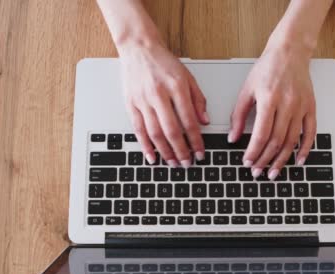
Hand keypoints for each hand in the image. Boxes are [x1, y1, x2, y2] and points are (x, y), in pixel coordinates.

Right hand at [120, 43, 207, 166]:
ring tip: (172, 163)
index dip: (196, 140)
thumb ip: (198, 100)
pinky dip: (145, 145)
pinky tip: (151, 156)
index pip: (189, 120)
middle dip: (181, 150)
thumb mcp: (188, 77)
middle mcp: (158, 94)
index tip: (200, 153)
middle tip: (187, 163)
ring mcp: (142, 100)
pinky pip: (138, 129)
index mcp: (176, 87)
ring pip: (154, 132)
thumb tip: (204, 122)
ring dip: (164, 151)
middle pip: (171, 130)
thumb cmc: (164, 63)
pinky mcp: (130, 104)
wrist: (139, 49)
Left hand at [229, 47, 315, 179]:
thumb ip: (238, 114)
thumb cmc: (267, 68)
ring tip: (273, 172)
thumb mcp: (247, 89)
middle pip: (276, 140)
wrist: (290, 51)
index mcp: (269, 99)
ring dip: (282, 159)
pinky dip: (305, 149)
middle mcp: (287, 104)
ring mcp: (301, 107)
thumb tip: (233, 137)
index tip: (247, 162)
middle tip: (257, 172)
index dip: (254, 151)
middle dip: (265, 159)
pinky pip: (310, 133)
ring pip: (292, 140)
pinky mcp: (311, 107)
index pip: (261, 133)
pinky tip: (298, 161)